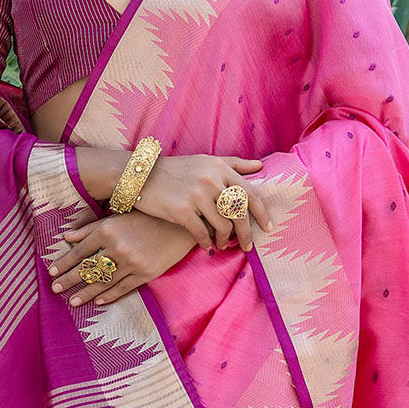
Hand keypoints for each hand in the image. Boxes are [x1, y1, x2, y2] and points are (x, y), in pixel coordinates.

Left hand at [47, 212, 198, 307]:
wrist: (180, 224)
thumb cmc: (146, 216)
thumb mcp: (117, 216)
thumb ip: (90, 228)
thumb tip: (66, 237)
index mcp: (108, 230)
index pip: (79, 251)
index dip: (64, 263)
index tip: (51, 272)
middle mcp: (118, 247)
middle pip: (88, 269)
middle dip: (69, 280)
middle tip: (55, 290)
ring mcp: (133, 263)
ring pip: (103, 282)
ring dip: (85, 293)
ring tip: (72, 302)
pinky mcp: (146, 273)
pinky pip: (123, 288)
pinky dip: (109, 296)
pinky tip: (97, 301)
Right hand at [131, 153, 272, 250]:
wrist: (140, 174)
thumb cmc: (175, 169)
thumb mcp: (205, 161)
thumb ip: (233, 163)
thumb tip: (260, 166)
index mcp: (219, 167)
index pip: (250, 193)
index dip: (262, 214)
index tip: (268, 228)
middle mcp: (211, 180)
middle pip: (239, 213)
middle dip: (246, 233)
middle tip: (247, 246)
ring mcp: (196, 195)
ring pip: (223, 226)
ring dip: (225, 240)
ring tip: (222, 245)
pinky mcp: (182, 211)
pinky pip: (202, 234)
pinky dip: (206, 243)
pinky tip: (206, 246)